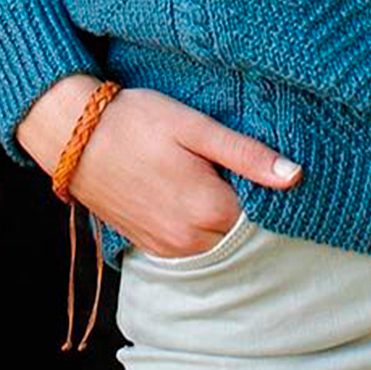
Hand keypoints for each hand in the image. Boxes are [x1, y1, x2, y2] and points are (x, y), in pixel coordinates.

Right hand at [18, 82, 302, 258]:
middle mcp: (190, 241)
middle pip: (241, 232)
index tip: (261, 164)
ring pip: (215, 242)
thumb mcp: (196, 127)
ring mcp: (167, 248)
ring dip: (221, 217)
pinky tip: (188, 191)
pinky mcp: (149, 246)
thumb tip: (296, 176)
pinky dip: (197, 226)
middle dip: (246, 204)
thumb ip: (246, 154)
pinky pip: (190, 246)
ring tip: (210, 175)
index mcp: (210, 210)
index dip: (266, 188)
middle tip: (233, 165)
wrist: (74, 137)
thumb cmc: (137, 121)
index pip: (263, 214)